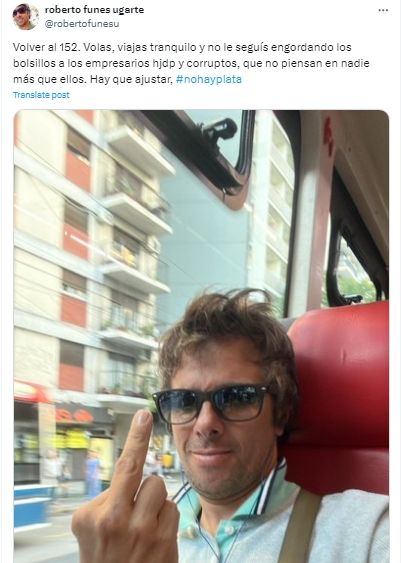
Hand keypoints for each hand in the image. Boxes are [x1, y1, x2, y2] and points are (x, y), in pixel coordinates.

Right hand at [71, 409, 178, 562]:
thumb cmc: (102, 557)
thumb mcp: (88, 528)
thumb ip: (106, 499)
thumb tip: (128, 480)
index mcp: (100, 515)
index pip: (124, 467)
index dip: (137, 437)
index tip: (144, 414)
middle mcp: (122, 522)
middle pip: (151, 479)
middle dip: (146, 487)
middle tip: (137, 505)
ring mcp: (147, 534)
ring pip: (162, 494)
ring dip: (154, 505)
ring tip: (143, 524)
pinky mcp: (165, 544)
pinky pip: (172, 512)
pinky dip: (164, 519)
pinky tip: (153, 536)